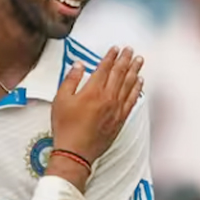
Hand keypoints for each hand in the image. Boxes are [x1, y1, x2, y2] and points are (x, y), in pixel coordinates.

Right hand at [51, 46, 143, 164]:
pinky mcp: (121, 119)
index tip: (115, 48)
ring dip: (134, 70)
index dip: (110, 57)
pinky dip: (137, 88)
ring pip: (129, 84)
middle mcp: (108, 97)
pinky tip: (140, 82)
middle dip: (125, 59)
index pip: (104, 68)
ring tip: (139, 60)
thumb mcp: (60, 100)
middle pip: (120, 73)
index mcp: (92, 90)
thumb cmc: (66, 127)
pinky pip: (132, 99)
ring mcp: (117, 108)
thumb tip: (78, 65)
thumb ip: (70, 80)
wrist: (76, 151)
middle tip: (130, 49)